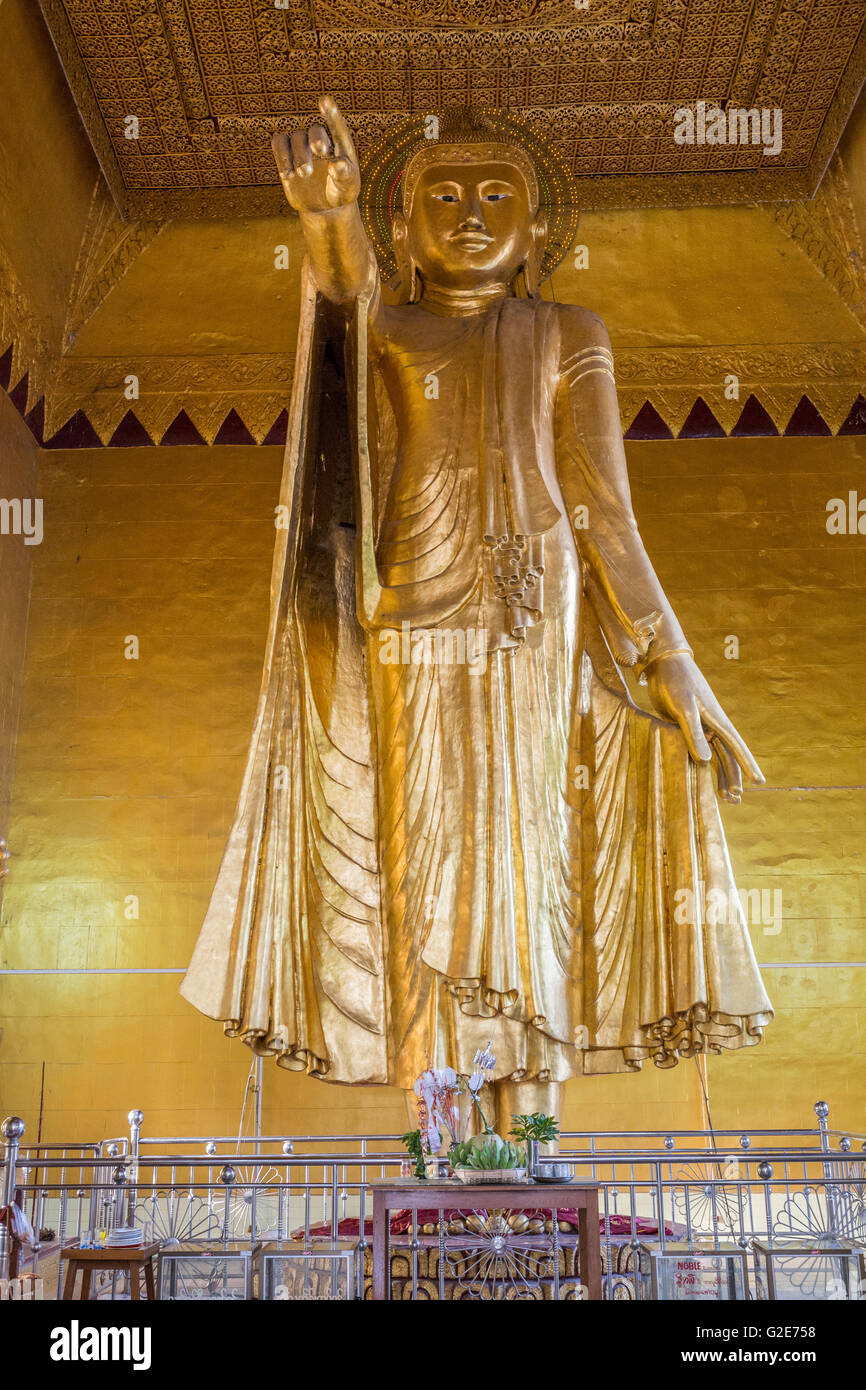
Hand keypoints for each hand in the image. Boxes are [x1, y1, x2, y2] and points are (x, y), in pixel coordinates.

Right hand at [271, 95, 360, 215]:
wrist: (323, 206)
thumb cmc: (340, 193)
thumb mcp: (347, 187)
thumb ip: (345, 175)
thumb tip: (336, 163)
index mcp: (340, 144)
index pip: (336, 125)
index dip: (331, 113)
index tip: (325, 100)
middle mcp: (320, 140)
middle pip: (315, 130)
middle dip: (317, 139)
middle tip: (320, 150)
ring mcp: (302, 147)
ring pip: (296, 138)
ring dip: (300, 155)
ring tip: (305, 175)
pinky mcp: (286, 156)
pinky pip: (279, 143)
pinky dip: (281, 155)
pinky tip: (288, 175)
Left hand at [645, 653, 763, 802]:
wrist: (663, 664)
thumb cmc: (676, 682)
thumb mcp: (684, 709)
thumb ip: (693, 735)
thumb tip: (706, 762)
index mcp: (717, 720)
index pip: (736, 747)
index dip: (748, 764)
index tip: (760, 781)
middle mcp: (712, 725)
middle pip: (726, 756)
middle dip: (732, 777)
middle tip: (734, 799)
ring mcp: (699, 726)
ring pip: (712, 755)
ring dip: (718, 774)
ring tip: (723, 797)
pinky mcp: (684, 726)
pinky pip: (695, 749)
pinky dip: (699, 764)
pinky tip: (700, 779)